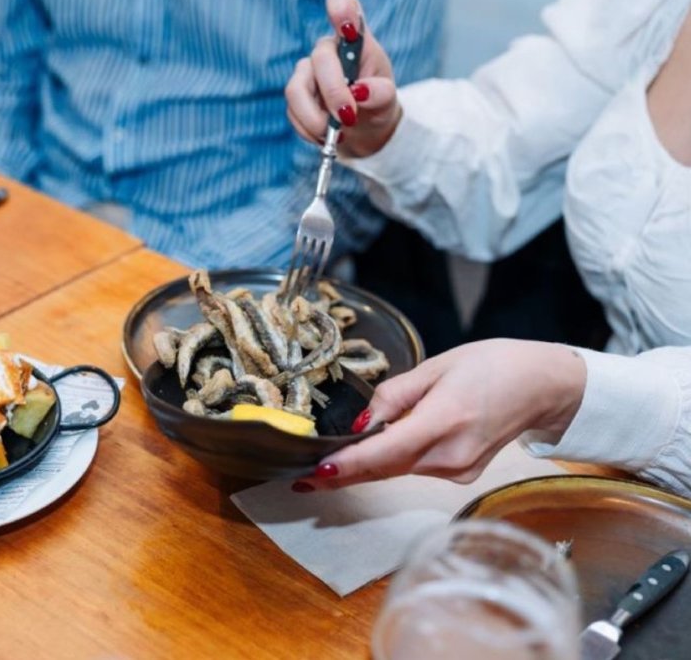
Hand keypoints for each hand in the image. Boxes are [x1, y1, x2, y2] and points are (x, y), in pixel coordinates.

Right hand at [285, 0, 401, 156]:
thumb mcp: (387, 100)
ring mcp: (308, 72)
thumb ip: (380, 93)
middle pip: (320, 60)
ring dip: (315, 118)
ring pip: (296, 89)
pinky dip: (309, 130)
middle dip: (333, 93)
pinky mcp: (295, 96)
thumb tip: (359, 92)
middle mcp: (328, 50)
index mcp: (355, 41)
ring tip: (337, 134)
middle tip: (349, 119)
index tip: (342, 9)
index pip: (346, 12)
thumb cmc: (376, 105)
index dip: (341, 7)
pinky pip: (292, 112)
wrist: (362, 130)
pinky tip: (325, 135)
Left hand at [294, 340, 587, 490]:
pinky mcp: (461, 475)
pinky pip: (415, 468)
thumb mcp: (436, 366)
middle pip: (384, 468)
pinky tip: (379, 449)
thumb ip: (394, 395)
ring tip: (331, 461)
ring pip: (398, 470)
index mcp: (443, 419)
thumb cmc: (491, 365)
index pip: (384, 452)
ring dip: (366, 466)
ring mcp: (457, 470)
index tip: (316, 473)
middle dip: (344, 474)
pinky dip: (393, 461)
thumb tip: (364, 422)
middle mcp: (450, 454)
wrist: (543, 386)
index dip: (348, 466)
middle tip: (303, 480)